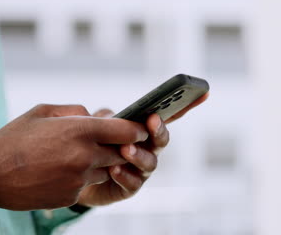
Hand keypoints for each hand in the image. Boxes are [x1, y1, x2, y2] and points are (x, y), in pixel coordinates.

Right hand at [0, 104, 148, 210]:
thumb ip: (75, 111)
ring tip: (72, 156)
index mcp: (79, 130)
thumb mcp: (42, 112)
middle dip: (116, 146)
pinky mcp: (71, 196)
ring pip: (105, 170)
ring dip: (97, 163)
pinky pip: (86, 184)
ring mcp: (79, 179)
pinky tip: (58, 171)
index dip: (136, 129)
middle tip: (105, 141)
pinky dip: (79, 177)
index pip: (126, 131)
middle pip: (119, 152)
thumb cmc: (14, 138)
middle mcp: (85, 156)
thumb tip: (94, 116)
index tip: (137, 128)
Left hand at [77, 93, 208, 206]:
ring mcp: (141, 170)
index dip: (187, 104)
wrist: (76, 175)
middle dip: (159, 129)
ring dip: (139, 154)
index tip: (203, 92)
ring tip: (125, 148)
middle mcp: (148, 149)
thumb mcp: (96, 125)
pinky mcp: (129, 188)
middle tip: (152, 121)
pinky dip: (124, 175)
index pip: (169, 115)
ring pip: (149, 162)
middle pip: (162, 139)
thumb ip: (106, 119)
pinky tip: (114, 169)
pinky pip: (132, 183)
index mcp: (144, 129)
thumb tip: (114, 117)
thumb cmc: (93, 145)